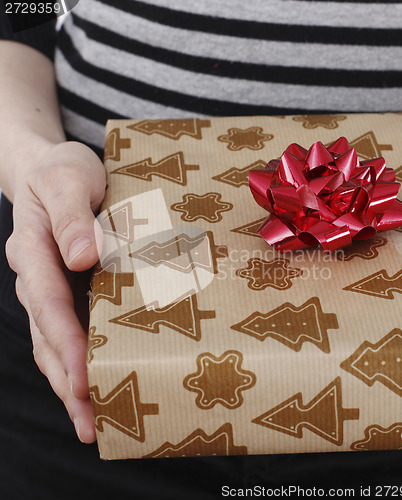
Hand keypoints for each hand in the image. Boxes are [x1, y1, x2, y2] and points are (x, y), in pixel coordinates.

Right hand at [6, 141, 105, 442]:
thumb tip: (82, 256)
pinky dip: (80, 359)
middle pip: (47, 335)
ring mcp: (50, 287)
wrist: (54, 170)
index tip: (86, 378)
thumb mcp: (69, 178)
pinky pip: (69, 330)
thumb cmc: (64, 171)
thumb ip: (71, 215)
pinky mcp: (66, 291)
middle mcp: (36, 275)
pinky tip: (96, 385)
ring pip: (53, 342)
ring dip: (71, 381)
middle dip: (68, 379)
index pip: (48, 302)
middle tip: (90, 423)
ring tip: (92, 423)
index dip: (66, 341)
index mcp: (33, 247)